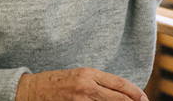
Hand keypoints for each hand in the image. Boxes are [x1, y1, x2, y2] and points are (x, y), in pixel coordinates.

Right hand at [16, 68, 147, 100]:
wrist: (28, 91)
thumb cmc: (56, 83)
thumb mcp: (80, 76)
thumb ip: (99, 83)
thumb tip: (120, 92)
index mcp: (89, 74)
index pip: (119, 83)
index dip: (134, 91)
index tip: (144, 98)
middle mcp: (86, 87)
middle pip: (117, 98)